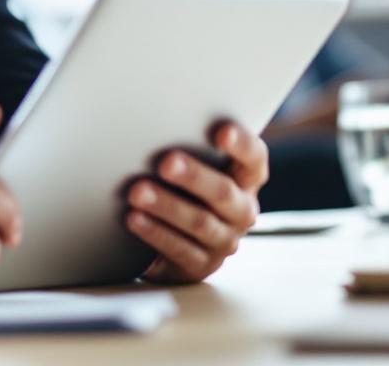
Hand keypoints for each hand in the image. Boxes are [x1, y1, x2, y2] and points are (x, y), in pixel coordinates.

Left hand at [125, 121, 267, 283]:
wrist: (175, 234)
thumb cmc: (183, 183)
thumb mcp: (193, 162)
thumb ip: (187, 144)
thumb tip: (154, 122)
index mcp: (246, 178)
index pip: (254, 159)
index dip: (241, 145)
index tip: (221, 131)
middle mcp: (242, 210)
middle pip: (224, 192)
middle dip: (194, 176)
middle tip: (166, 162)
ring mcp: (224, 240)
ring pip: (200, 222)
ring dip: (167, 206)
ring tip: (137, 191)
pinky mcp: (201, 265)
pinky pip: (180, 249)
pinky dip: (155, 232)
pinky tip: (134, 218)